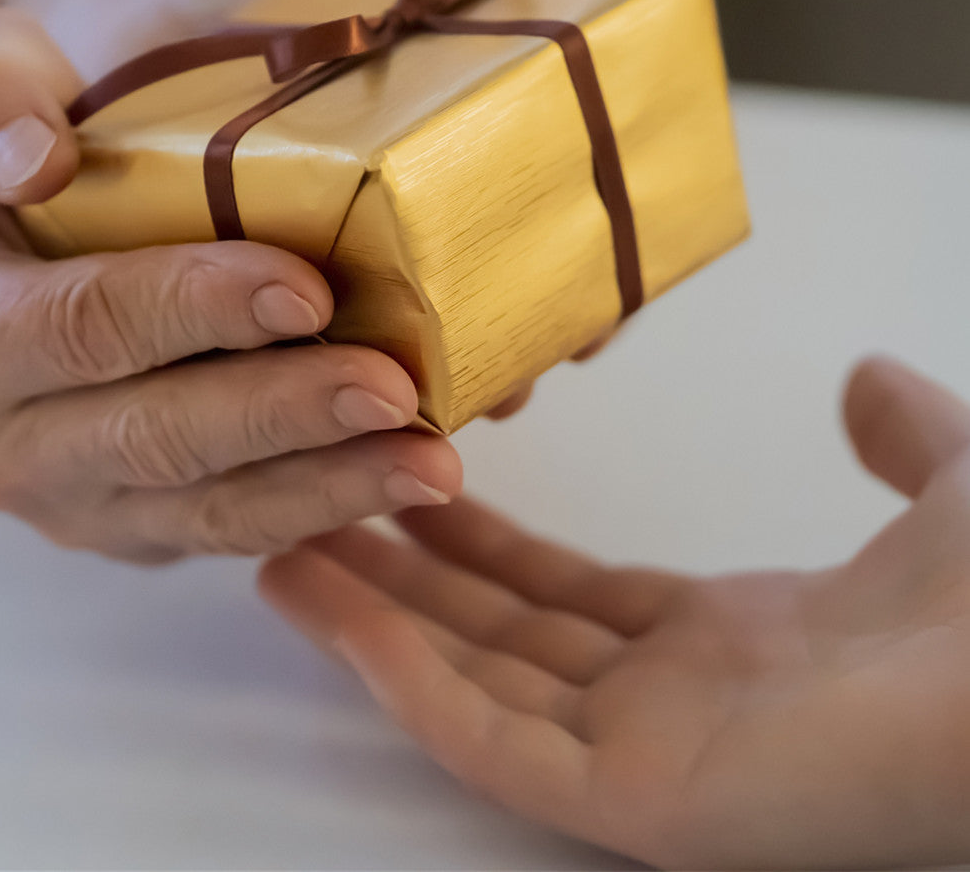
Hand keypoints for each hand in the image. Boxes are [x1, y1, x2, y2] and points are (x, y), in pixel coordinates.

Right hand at [0, 4, 461, 562]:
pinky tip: (411, 476)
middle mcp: (3, 446)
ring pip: (212, 510)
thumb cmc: (28, 145)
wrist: (26, 240)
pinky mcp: (148, 527)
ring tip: (435, 461)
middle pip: (158, 439)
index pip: (82, 326)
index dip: (193, 311)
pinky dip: (332, 504)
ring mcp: (79, 502)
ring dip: (331, 487)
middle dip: (285, 415)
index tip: (306, 290)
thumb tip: (33, 159)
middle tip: (396, 389)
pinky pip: (242, 529)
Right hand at [260, 356, 969, 868]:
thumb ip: (903, 436)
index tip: (408, 484)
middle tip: (306, 508)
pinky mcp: (636, 800)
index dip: (480, 543)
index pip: (568, 596)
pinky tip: (335, 614)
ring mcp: (649, 756)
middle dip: (396, 575)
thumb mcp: (955, 483)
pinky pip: (491, 738)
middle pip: (498, 636)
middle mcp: (675, 701)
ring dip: (371, 621)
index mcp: (734, 641)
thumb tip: (864, 379)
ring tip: (277, 551)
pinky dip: (404, 680)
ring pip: (473, 684)